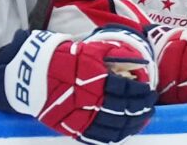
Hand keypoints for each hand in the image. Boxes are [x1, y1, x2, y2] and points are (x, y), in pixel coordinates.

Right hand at [0, 27, 156, 144]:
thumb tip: (141, 62)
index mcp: (99, 81)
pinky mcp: (73, 129)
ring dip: (133, 124)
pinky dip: (116, 136)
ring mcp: (83, 117)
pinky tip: (125, 131)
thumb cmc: (69, 60)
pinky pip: (99, 137)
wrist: (36, 75)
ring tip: (143, 118)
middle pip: (125, 110)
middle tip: (150, 105)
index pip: (129, 91)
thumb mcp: (94, 50)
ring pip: (115, 126)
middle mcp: (92, 101)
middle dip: (142, 108)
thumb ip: (118, 55)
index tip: (150, 92)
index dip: (143, 93)